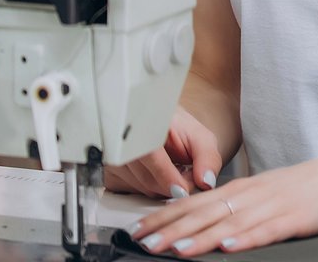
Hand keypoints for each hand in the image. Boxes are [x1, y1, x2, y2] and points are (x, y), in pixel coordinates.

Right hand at [104, 107, 223, 199]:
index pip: (150, 155)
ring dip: (162, 187)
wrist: (157, 124)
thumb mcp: (200, 136)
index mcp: (144, 123)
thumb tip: (206, 182)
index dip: (167, 176)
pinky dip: (150, 189)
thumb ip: (207, 157)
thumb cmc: (178, 129)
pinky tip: (155, 174)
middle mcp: (122, 141)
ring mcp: (113, 160)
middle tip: (186, 172)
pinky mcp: (111, 176)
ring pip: (143, 190)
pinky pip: (134, 194)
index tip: (183, 188)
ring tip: (172, 168)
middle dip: (172, 184)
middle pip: (148, 180)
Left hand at [129, 149, 317, 254]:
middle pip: (206, 211)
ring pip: (229, 222)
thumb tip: (216, 220)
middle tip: (141, 243)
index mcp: (250, 186)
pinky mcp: (298, 218)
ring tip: (173, 250)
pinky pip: (267, 230)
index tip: (140, 228)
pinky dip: (245, 238)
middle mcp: (257, 193)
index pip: (198, 200)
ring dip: (198, 237)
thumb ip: (247, 202)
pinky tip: (227, 247)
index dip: (167, 215)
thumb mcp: (277, 190)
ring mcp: (277, 205)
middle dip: (170, 228)